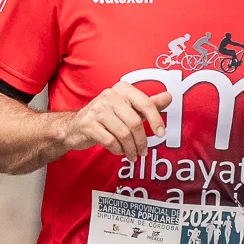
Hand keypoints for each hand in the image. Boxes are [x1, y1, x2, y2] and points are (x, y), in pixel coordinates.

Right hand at [54, 80, 169, 158]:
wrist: (74, 127)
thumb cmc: (105, 118)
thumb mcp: (128, 109)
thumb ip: (148, 104)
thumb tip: (169, 96)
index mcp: (122, 89)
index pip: (145, 103)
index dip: (156, 120)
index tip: (161, 134)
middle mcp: (109, 95)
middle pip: (135, 122)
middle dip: (141, 141)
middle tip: (143, 151)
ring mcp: (97, 109)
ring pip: (123, 134)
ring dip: (131, 148)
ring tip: (132, 155)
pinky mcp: (87, 124)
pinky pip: (110, 141)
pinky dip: (118, 149)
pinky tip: (118, 151)